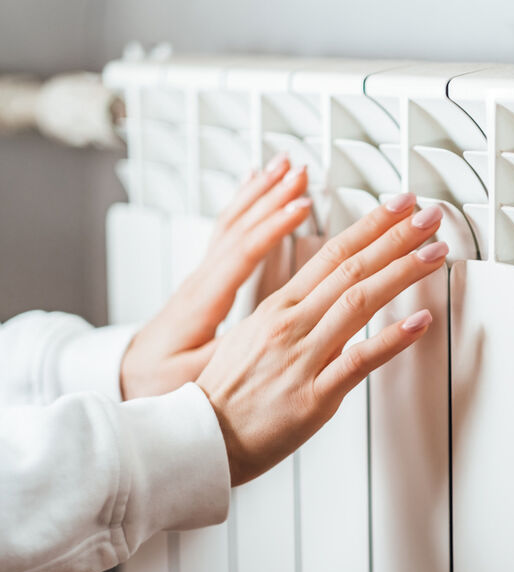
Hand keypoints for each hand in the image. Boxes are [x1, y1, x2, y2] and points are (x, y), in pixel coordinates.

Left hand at [120, 153, 310, 399]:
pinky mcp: (207, 278)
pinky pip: (228, 230)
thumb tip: (268, 336)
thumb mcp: (194, 377)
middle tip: (300, 172)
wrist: (128, 376)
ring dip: (260, 191)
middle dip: (271, 195)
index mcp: (203, 301)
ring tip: (284, 166)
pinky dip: (245, 202)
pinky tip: (255, 186)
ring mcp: (203, 275)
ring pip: (233, 221)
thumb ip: (230, 355)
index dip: (273, 226)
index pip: (242, 252)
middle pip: (239, 225)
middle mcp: (201, 280)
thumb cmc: (158, 379)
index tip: (301, 206)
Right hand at [196, 192, 447, 485]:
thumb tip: (325, 295)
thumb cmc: (228, 393)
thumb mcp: (252, 336)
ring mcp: (303, 358)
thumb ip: (292, 312)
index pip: (332, 253)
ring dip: (402, 273)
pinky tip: (420, 322)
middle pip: (351, 268)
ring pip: (358, 303)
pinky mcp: (314, 396)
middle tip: (429, 215)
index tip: (399, 205)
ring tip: (434, 253)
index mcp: (278, 307)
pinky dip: (392, 339)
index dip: (370, 225)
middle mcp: (291, 325)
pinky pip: (358, 361)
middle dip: (395, 237)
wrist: (200, 441)